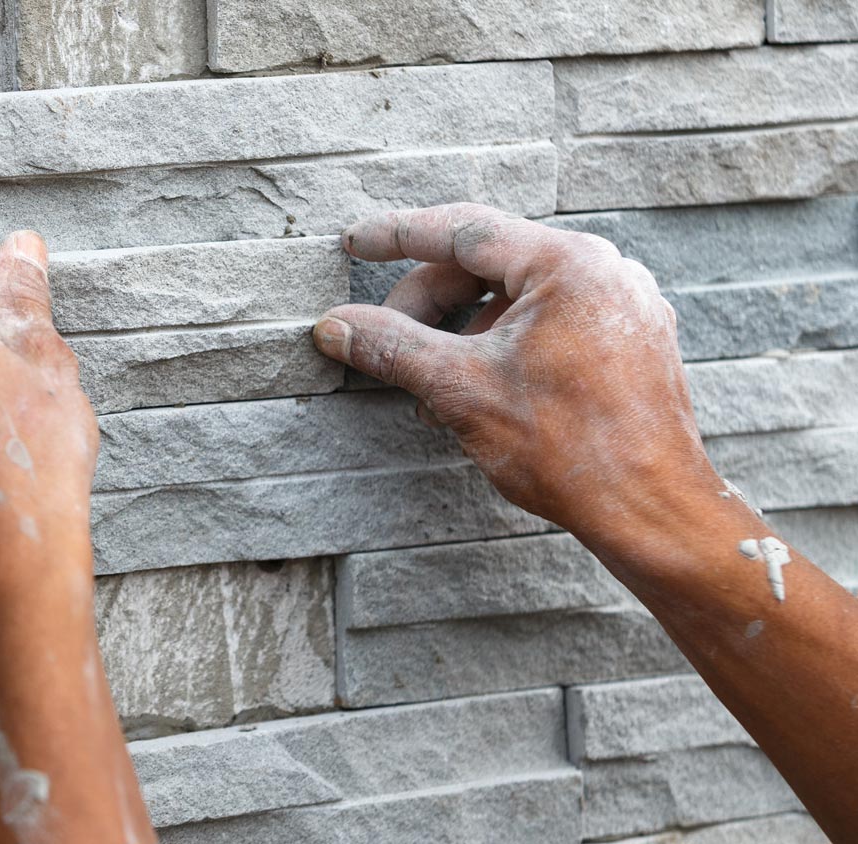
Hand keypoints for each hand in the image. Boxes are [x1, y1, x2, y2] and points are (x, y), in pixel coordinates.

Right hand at [313, 203, 719, 539]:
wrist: (651, 510)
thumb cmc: (570, 449)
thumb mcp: (460, 389)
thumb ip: (392, 346)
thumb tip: (335, 325)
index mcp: (569, 264)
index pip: (463, 230)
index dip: (398, 235)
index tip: (353, 242)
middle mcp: (604, 270)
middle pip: (489, 263)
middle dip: (427, 301)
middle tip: (382, 341)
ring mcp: (623, 305)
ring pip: (516, 297)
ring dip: (461, 331)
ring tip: (430, 386)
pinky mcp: (629, 341)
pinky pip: (550, 321)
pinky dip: (501, 344)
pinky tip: (474, 390)